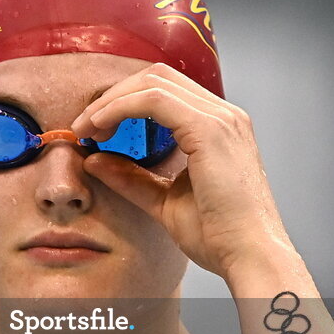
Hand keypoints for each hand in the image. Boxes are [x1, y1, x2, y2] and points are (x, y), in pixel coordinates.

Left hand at [71, 62, 293, 279]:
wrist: (249, 255)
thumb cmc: (218, 235)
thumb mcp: (164, 201)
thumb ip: (132, 179)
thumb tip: (95, 160)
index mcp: (218, 128)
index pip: (164, 92)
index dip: (123, 102)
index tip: (94, 131)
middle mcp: (224, 115)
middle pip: (157, 78)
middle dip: (114, 96)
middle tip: (83, 126)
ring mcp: (220, 118)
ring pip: (153, 82)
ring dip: (112, 101)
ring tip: (86, 128)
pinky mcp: (210, 129)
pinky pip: (154, 100)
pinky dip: (121, 107)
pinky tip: (100, 127)